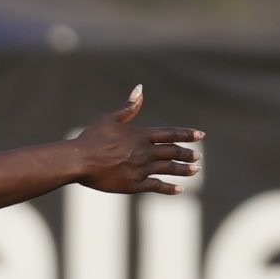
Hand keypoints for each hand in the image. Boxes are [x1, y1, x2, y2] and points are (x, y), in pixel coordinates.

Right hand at [71, 86, 202, 194]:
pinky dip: (169, 188)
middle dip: (187, 154)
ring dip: (184, 170)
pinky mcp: (134, 184)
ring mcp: (141, 169)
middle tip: (197, 156)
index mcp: (141, 135)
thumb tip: (140, 89)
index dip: (187, 134)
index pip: (170, 133)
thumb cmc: (91, 139)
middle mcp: (145, 151)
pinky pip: (157, 186)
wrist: (79, 161)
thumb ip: (128, 107)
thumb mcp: (109, 119)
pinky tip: (179, 189)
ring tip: (195, 170)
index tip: (200, 135)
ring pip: (169, 169)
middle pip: (173, 152)